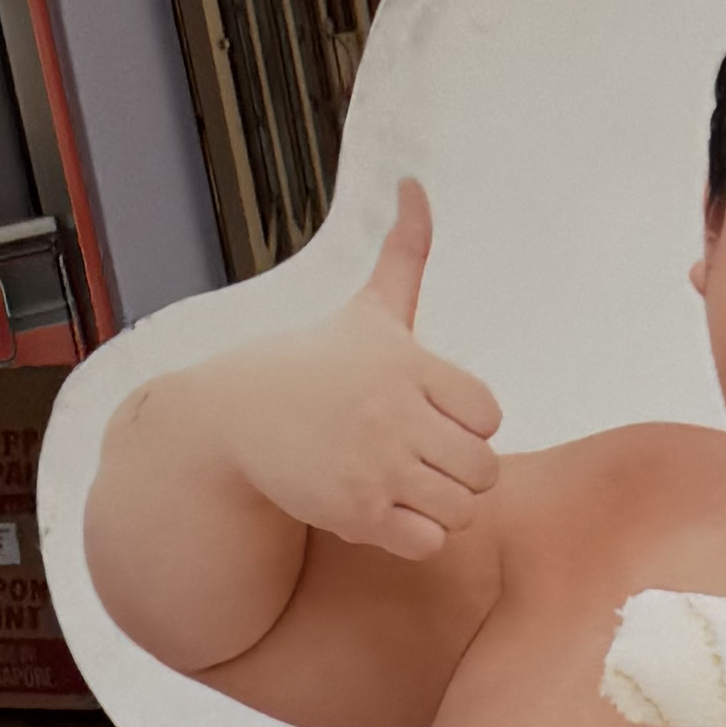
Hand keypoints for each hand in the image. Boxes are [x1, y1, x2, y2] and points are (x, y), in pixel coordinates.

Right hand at [221, 180, 501, 557]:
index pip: (489, 414)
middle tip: (417, 459)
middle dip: (458, 470)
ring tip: (402, 485)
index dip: (465, 423)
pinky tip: (383, 511)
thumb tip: (416, 184)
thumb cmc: (312, 365)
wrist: (236, 418)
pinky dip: (414, 535)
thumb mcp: (367, 310)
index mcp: (408, 362)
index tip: (426, 415)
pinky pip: (428, 542)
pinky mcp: (358, 513)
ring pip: (462, 509)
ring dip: (439, 506)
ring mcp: (378, 465)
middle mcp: (396, 412)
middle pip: (484, 469)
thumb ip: (406, 255)